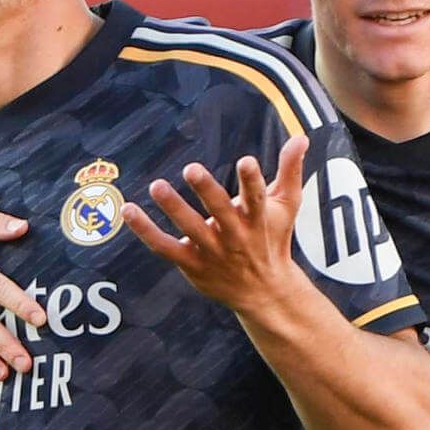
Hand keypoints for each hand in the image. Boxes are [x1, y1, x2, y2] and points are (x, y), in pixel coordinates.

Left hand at [122, 135, 311, 312]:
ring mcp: (211, 252)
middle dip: (207, 191)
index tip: (245, 161)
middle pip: (221, 212)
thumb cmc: (272, 240)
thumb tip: (301, 136)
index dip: (251, 180)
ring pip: (190, 229)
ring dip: (174, 208)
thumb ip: (290, 170)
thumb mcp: (287, 206)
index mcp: (257, 220)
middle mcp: (235, 236)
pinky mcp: (191, 264)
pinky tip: (128, 210)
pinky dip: (145, 231)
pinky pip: (164, 247)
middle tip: (192, 169)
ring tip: (157, 186)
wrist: (264, 292)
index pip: (256, 198)